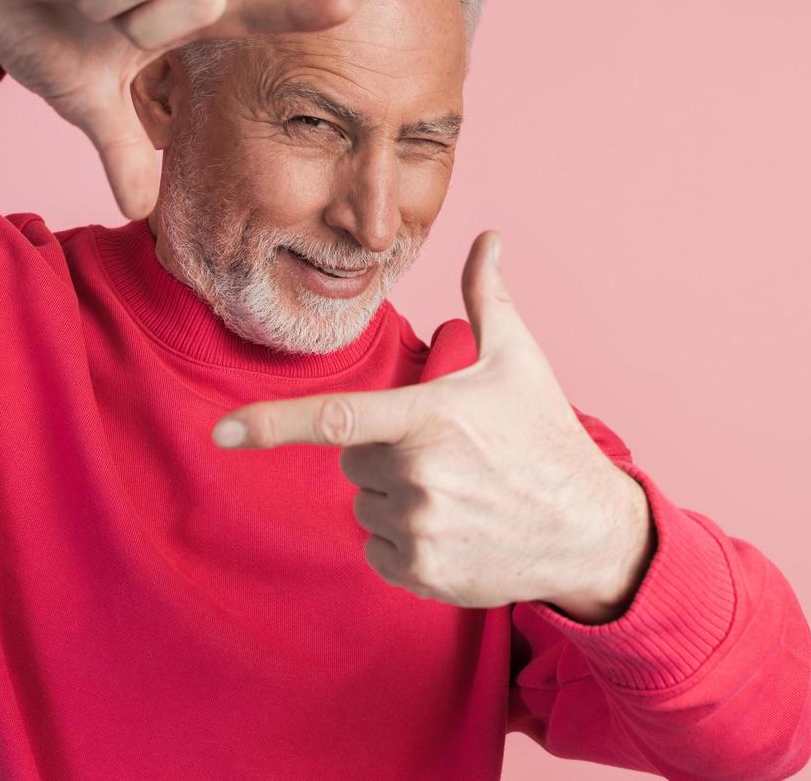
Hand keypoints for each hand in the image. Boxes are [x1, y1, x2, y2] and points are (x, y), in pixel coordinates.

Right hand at [0, 0, 355, 219]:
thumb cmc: (41, 35)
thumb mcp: (86, 101)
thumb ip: (121, 147)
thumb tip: (140, 212)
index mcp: (172, 9)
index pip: (245, 12)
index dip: (295, 12)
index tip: (350, 8)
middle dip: (139, 28)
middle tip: (99, 25)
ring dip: (91, 4)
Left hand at [210, 231, 653, 614]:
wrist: (590, 532)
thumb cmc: (547, 437)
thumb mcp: (520, 361)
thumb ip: (488, 297)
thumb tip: (489, 237)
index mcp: (430, 417)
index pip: (335, 419)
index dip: (269, 425)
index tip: (221, 433)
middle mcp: (420, 474)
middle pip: (353, 458)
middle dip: (383, 451)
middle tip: (447, 454)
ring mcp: (420, 529)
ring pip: (365, 504)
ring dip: (397, 498)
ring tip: (459, 493)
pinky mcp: (423, 573)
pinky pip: (377, 549)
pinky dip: (404, 542)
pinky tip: (455, 529)